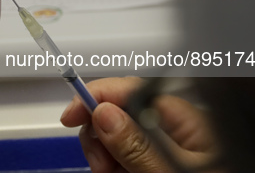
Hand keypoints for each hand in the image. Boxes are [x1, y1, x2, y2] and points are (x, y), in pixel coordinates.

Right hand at [61, 77, 216, 172]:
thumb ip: (138, 147)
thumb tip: (105, 114)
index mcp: (184, 119)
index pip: (130, 88)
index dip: (95, 96)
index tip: (71, 115)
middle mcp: (172, 128)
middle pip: (117, 112)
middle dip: (99, 135)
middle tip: (101, 166)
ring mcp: (163, 145)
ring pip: (115, 135)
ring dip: (105, 156)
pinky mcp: (155, 161)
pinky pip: (123, 155)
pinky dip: (114, 167)